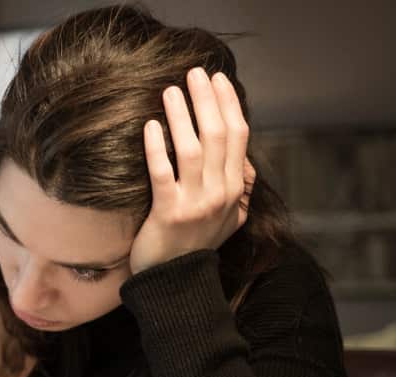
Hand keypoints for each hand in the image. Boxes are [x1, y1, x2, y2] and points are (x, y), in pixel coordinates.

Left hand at [129, 67, 256, 273]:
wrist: (176, 283)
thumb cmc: (196, 245)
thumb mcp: (230, 219)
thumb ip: (240, 189)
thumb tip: (245, 162)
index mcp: (235, 188)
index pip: (237, 136)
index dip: (228, 105)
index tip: (217, 81)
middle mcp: (220, 193)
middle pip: (217, 135)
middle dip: (206, 100)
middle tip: (193, 73)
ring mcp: (196, 203)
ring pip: (192, 148)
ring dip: (181, 115)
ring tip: (169, 91)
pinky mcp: (168, 213)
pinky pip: (163, 173)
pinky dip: (157, 147)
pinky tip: (150, 126)